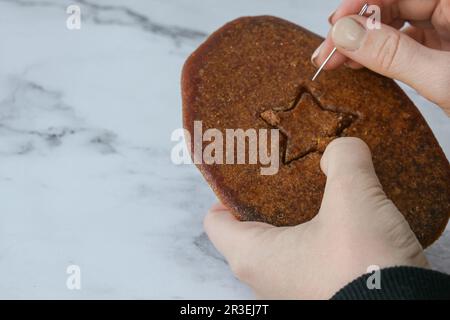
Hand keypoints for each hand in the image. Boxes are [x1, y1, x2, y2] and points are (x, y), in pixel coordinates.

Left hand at [204, 138, 427, 299]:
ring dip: (294, 224)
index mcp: (253, 257)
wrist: (407, 311)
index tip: (246, 175)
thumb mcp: (354, 197)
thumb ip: (344, 160)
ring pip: (278, 250)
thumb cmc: (364, 263)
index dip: (225, 194)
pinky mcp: (318, 297)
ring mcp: (289, 294)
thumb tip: (342, 148)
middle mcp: (263, 281)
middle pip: (247, 233)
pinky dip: (314, 244)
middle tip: (286, 177)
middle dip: (265, 203)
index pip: (215, 222)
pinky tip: (339, 225)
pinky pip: (304, 265)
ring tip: (316, 197)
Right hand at [311, 0, 449, 115]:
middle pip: (392, 6)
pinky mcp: (442, 48)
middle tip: (326, 52)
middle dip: (355, 27)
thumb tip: (344, 35)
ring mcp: (447, 28)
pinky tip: (358, 63)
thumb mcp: (440, 78)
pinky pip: (404, 42)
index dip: (360, 4)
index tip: (333, 25)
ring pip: (395, 23)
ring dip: (362, 41)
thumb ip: (392, 54)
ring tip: (336, 61)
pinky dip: (378, 53)